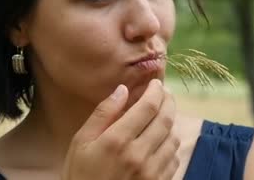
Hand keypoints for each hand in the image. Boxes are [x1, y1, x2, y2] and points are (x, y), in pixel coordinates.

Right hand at [61, 79, 179, 179]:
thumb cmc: (80, 173)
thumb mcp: (81, 142)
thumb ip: (102, 114)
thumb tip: (122, 90)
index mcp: (117, 140)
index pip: (147, 107)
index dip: (155, 91)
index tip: (156, 83)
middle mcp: (139, 155)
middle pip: (165, 120)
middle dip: (168, 102)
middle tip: (165, 93)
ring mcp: (152, 172)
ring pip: (173, 138)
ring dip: (171, 122)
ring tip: (163, 115)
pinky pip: (174, 159)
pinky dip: (171, 145)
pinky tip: (162, 140)